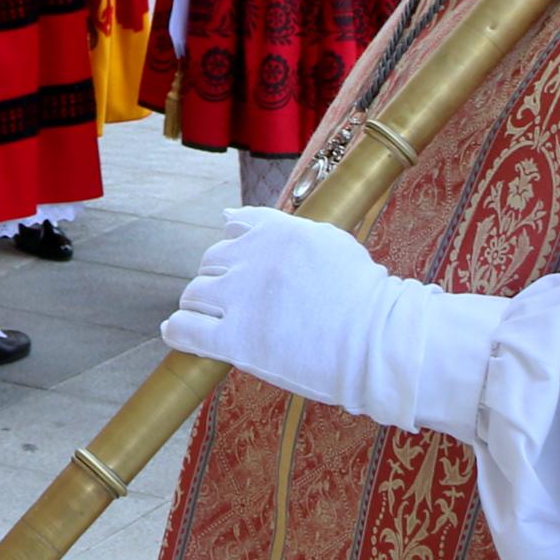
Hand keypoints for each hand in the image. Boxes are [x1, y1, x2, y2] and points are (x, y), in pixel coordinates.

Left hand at [157, 206, 493, 437]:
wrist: (382, 344)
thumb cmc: (364, 299)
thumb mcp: (328, 243)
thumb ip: (276, 227)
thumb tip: (226, 216)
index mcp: (279, 232)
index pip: (235, 227)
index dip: (236, 252)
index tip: (247, 273)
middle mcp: (255, 259)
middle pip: (211, 261)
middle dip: (220, 280)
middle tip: (240, 305)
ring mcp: (243, 299)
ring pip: (194, 293)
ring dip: (200, 306)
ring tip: (217, 323)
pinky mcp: (237, 339)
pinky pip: (185, 329)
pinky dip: (178, 331)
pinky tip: (181, 336)